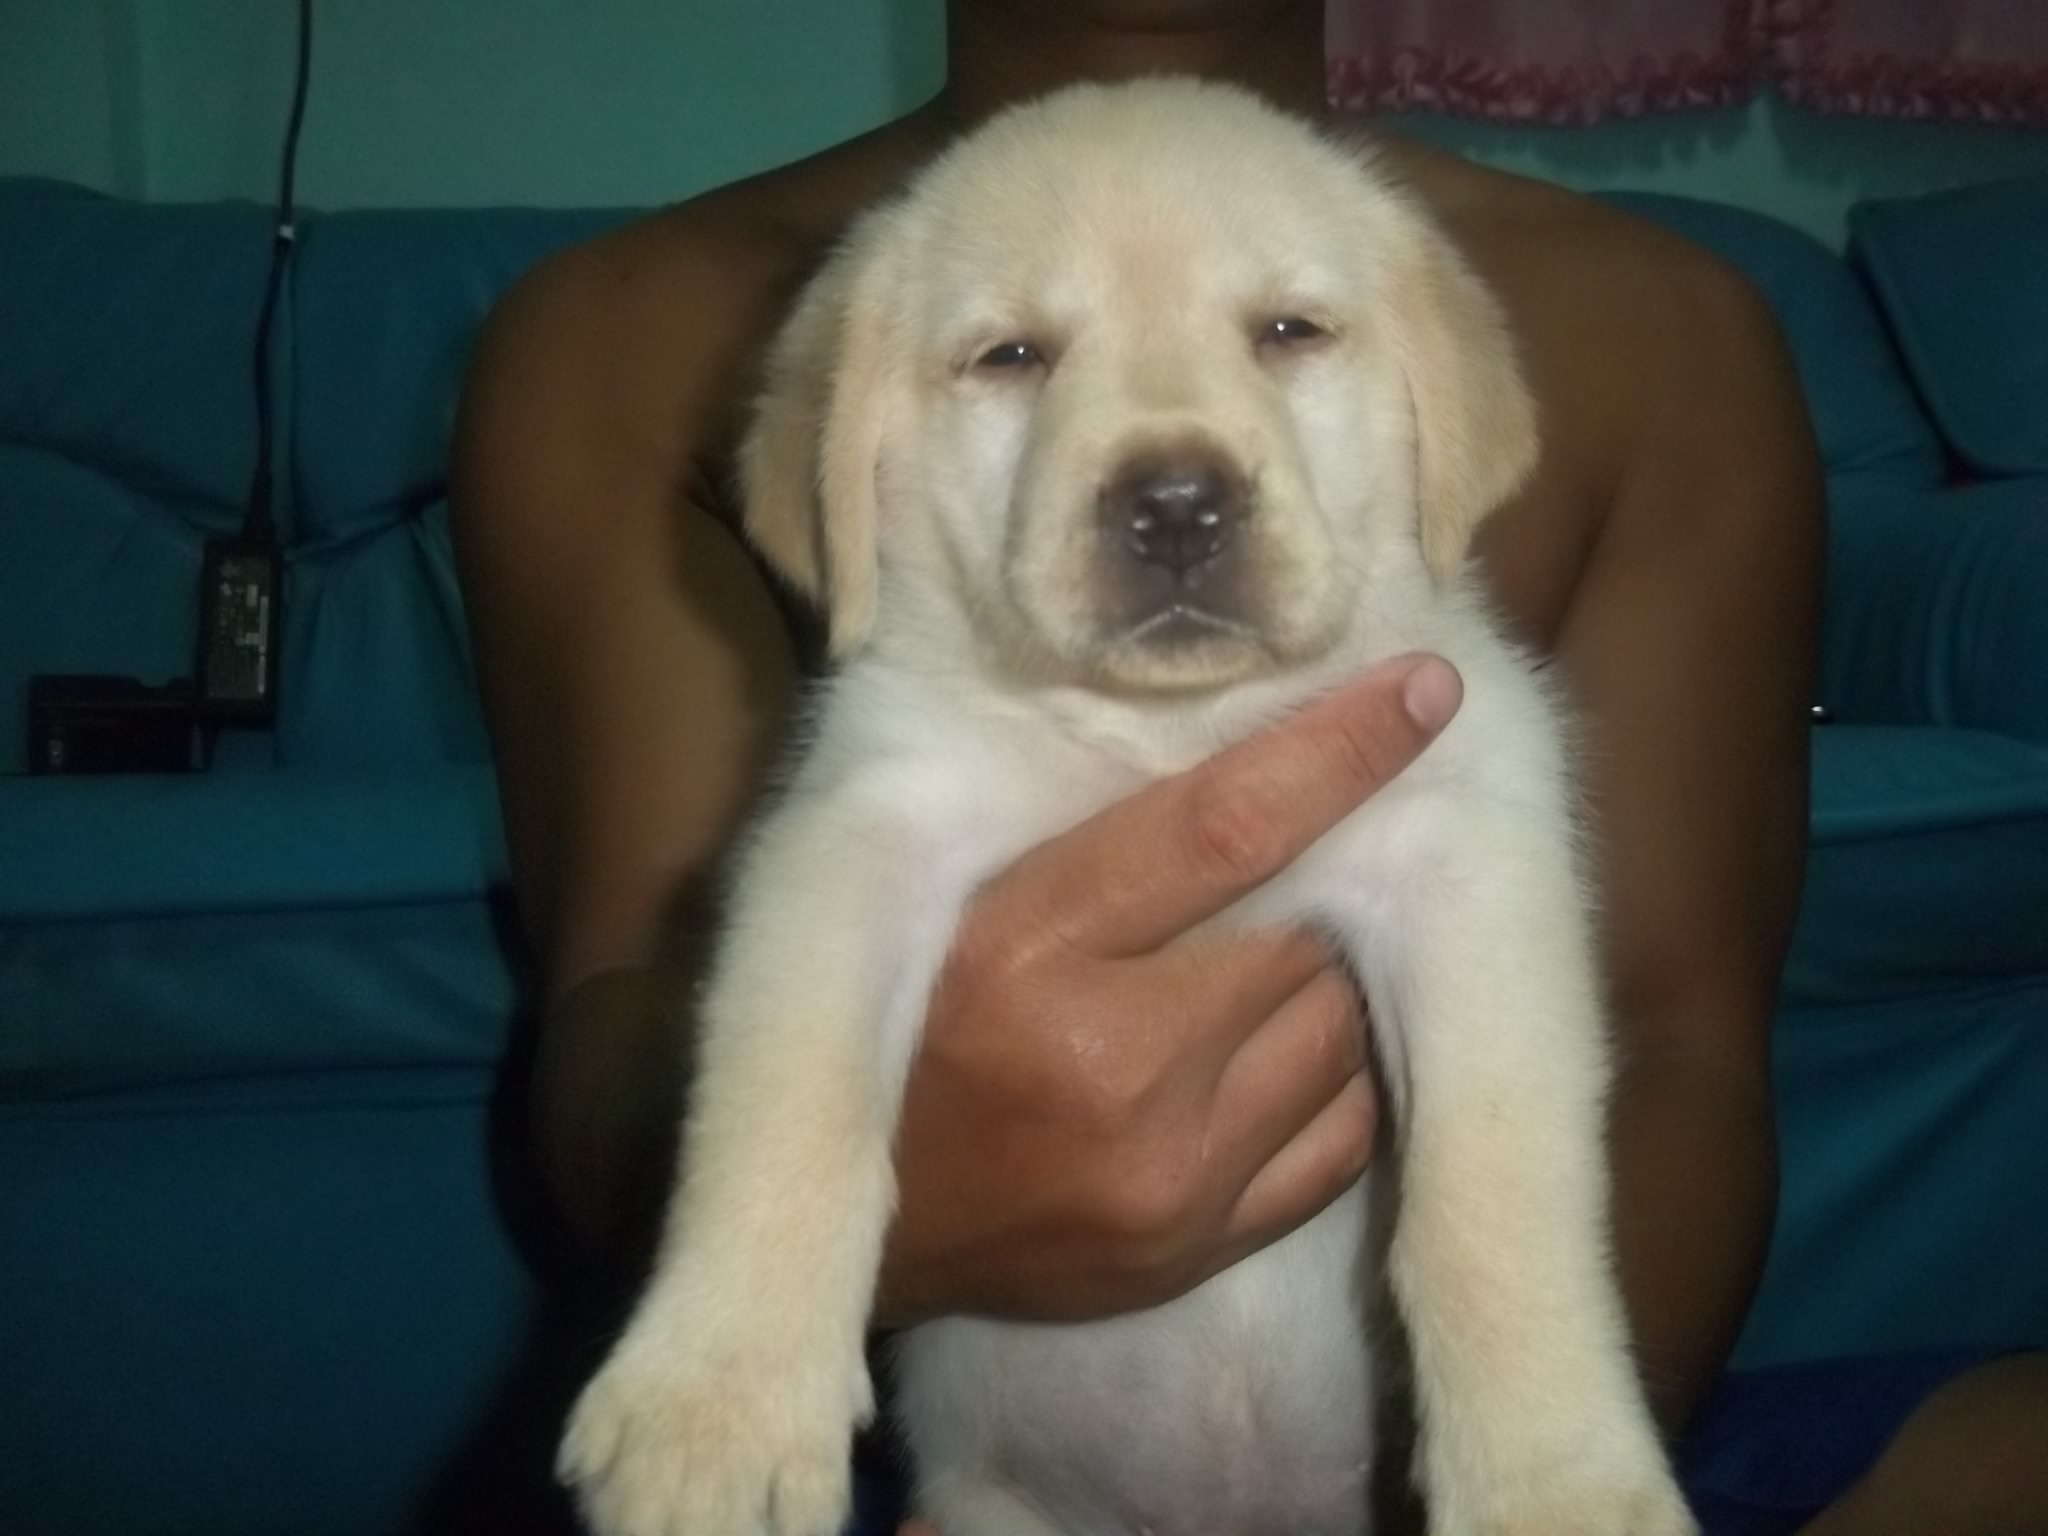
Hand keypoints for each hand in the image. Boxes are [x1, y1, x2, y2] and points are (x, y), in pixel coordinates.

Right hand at [875, 655, 1462, 1325]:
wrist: (874, 1229)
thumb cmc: (913, 1034)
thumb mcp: (966, 908)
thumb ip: (1096, 843)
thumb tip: (1258, 756)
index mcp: (1026, 948)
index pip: (1224, 828)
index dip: (1337, 752)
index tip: (1424, 691)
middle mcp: (1112, 1063)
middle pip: (1302, 935)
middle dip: (1314, 893)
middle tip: (1296, 874)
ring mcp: (1170, 1172)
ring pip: (1338, 1032)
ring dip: (1325, 986)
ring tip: (1277, 969)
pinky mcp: (1204, 1246)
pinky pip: (1341, 1138)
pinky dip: (1337, 1081)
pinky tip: (1292, 1053)